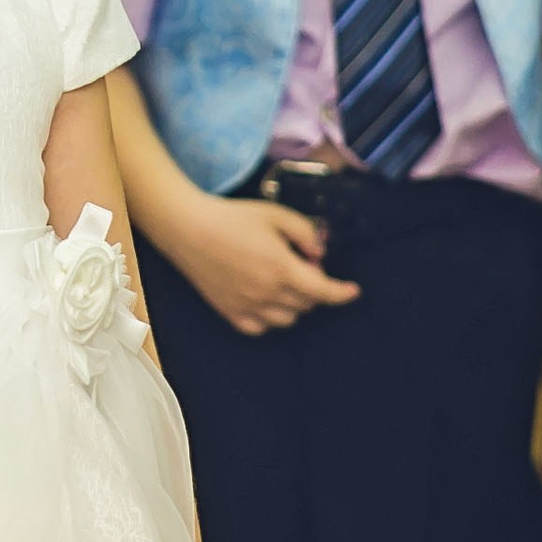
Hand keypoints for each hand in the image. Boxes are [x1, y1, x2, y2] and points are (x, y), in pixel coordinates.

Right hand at [164, 195, 358, 334]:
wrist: (188, 228)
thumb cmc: (231, 217)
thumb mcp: (275, 213)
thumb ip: (305, 232)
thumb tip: (320, 254)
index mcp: (282, 268)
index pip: (324, 291)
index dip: (343, 293)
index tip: (352, 290)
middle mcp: (267, 293)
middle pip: (308, 304)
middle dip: (314, 286)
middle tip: (301, 263)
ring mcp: (248, 306)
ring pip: (288, 319)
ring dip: (295, 303)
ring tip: (282, 280)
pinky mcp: (230, 313)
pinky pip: (261, 327)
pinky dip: (270, 317)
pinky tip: (264, 298)